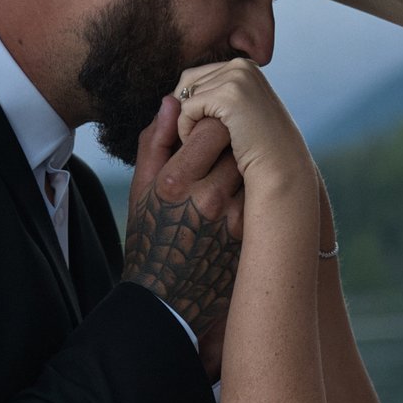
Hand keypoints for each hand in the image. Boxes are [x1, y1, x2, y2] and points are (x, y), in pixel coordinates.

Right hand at [122, 96, 243, 344]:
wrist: (166, 303)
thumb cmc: (147, 240)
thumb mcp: (140, 190)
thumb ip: (154, 140)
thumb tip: (171, 100)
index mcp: (176, 181)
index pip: (213, 126)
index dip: (210, 121)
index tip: (202, 130)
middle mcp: (209, 198)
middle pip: (240, 143)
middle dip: (231, 137)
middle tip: (222, 143)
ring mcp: (235, 218)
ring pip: (255, 167)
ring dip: (245, 161)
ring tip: (230, 171)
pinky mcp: (252, 235)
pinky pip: (262, 195)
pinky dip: (254, 188)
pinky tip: (239, 197)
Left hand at [171, 60, 309, 192]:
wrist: (280, 167)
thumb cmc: (256, 149)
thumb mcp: (234, 117)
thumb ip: (210, 101)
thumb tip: (167, 98)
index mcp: (245, 66)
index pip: (197, 77)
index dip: (190, 105)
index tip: (199, 131)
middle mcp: (242, 65)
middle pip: (187, 82)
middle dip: (185, 111)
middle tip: (195, 138)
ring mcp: (238, 77)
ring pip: (185, 95)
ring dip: (186, 121)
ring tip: (202, 143)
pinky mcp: (230, 95)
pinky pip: (188, 108)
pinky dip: (187, 129)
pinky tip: (203, 147)